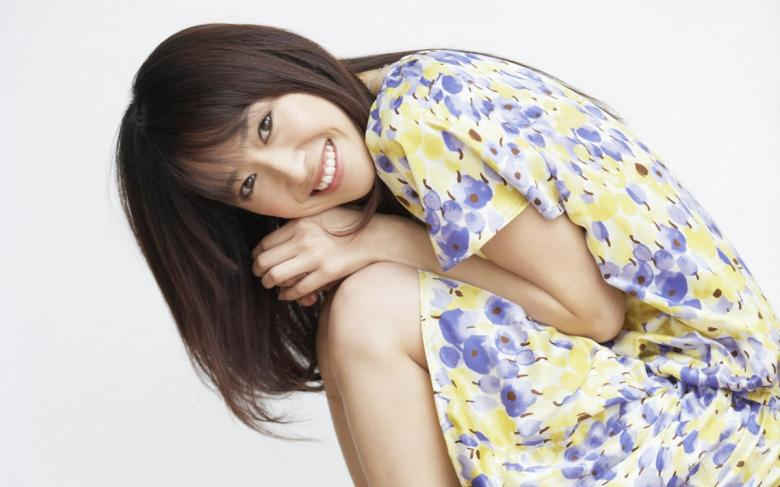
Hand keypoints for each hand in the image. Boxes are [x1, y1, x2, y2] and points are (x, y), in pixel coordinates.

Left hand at [251, 206, 377, 304]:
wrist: (374, 235)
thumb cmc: (347, 224)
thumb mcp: (319, 215)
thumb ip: (298, 225)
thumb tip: (277, 241)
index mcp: (300, 224)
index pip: (266, 243)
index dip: (257, 255)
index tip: (257, 260)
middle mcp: (304, 240)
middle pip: (265, 261)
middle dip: (258, 271)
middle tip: (260, 275)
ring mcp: (314, 258)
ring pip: (277, 276)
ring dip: (269, 283)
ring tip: (271, 284)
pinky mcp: (326, 273)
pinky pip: (298, 289)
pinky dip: (287, 295)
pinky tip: (286, 295)